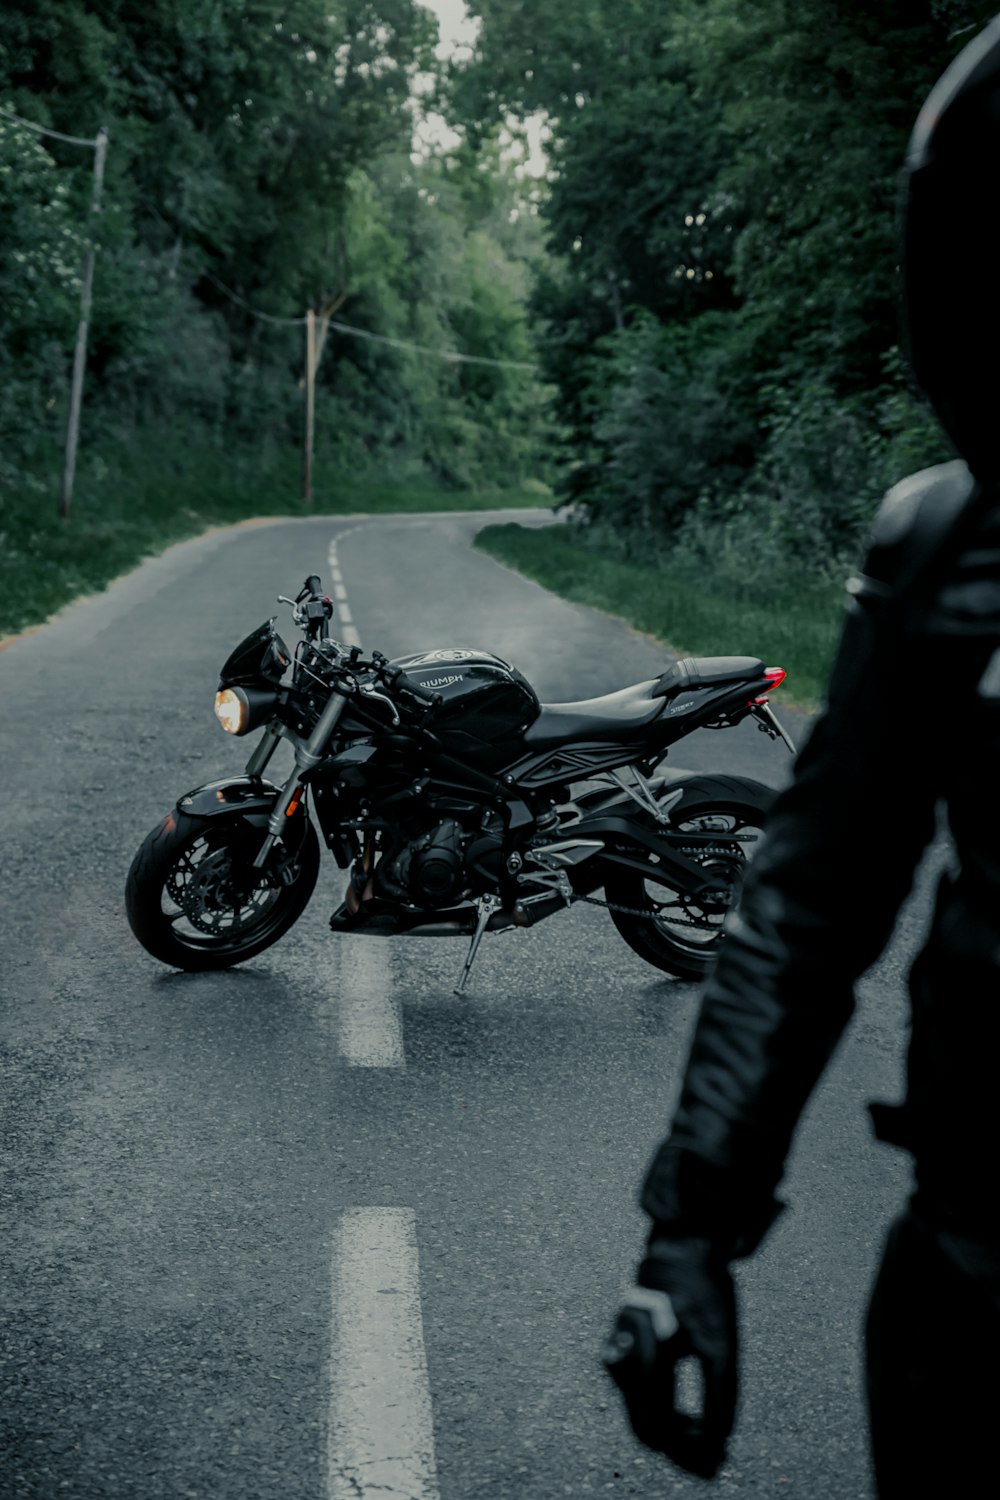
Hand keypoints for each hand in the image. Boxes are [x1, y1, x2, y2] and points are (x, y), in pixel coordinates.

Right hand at [601, 1236, 737, 1478]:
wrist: (682, 1248)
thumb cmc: (704, 1291)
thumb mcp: (722, 1342)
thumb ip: (719, 1392)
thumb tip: (719, 1440)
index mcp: (645, 1350)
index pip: (658, 1423)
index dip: (689, 1450)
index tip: (719, 1459)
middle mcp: (623, 1355)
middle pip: (644, 1426)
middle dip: (680, 1450)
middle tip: (715, 1461)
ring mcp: (620, 1353)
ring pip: (639, 1414)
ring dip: (673, 1435)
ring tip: (707, 1441)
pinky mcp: (625, 1350)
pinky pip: (639, 1395)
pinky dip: (664, 1413)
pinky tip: (689, 1420)